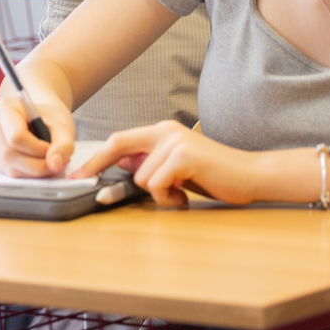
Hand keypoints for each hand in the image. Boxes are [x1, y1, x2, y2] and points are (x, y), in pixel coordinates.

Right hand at [0, 94, 75, 177]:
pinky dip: (25, 173)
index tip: (53, 150)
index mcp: (3, 106)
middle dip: (36, 165)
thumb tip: (55, 164)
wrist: (37, 116)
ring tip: (48, 163)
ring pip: (7, 167)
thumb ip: (63, 145)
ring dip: (31, 172)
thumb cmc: (48, 118)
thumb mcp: (63, 126)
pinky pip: (6, 172)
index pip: (16, 136)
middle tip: (55, 164)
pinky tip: (36, 164)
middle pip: (8, 154)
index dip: (37, 149)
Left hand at [70, 121, 245, 207]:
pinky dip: (168, 198)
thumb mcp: (176, 169)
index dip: (97, 157)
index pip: (120, 140)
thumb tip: (121, 164)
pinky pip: (157, 184)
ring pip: (141, 176)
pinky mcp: (184, 156)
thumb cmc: (213, 176)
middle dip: (98, 167)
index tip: (79, 173)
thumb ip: (151, 163)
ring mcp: (174, 141)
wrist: (250, 176)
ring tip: (180, 194)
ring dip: (158, 194)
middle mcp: (165, 131)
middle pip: (119, 145)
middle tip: (89, 188)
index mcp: (162, 131)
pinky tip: (186, 196)